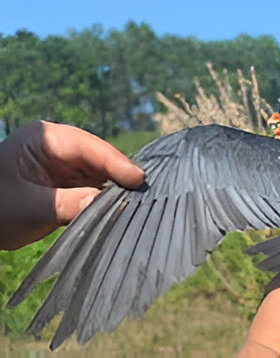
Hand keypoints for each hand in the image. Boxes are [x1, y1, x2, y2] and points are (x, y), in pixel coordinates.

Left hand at [0, 120, 144, 249]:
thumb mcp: (29, 208)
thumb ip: (67, 204)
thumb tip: (103, 202)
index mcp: (44, 138)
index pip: (87, 145)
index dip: (115, 162)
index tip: (137, 179)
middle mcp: (59, 147)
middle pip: (99, 156)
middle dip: (120, 174)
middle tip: (146, 192)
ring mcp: (66, 164)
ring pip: (101, 172)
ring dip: (116, 187)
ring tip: (138, 201)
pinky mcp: (70, 183)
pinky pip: (96, 186)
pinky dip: (108, 197)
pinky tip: (122, 206)